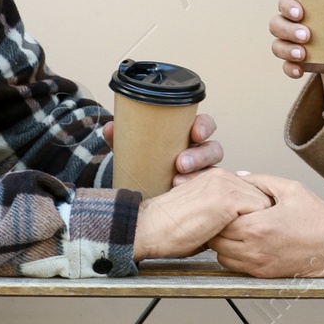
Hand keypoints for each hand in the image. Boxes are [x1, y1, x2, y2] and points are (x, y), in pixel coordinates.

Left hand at [104, 113, 223, 183]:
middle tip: (180, 163)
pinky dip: (195, 194)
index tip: (195, 134)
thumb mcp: (133, 146)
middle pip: (213, 149)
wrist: (140, 185)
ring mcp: (201, 173)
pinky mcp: (199, 192)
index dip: (205, 127)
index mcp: (188, 134)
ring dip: (198, 176)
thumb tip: (110, 128)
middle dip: (201, 155)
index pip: (205, 125)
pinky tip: (181, 198)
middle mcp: (199, 153)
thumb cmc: (144, 158)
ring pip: (212, 172)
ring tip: (177, 182)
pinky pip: (206, 193)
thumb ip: (121, 136)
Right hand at [132, 168, 271, 260]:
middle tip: (260, 235)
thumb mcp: (201, 214)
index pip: (251, 191)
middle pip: (261, 195)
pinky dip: (256, 227)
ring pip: (263, 203)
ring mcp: (226, 185)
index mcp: (215, 178)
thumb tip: (241, 227)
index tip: (256, 226)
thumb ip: (221, 213)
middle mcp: (222, 176)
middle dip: (262, 216)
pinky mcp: (228, 199)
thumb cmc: (169, 229)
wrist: (149, 229)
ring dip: (261, 222)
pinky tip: (247, 238)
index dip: (255, 211)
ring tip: (254, 238)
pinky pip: (258, 213)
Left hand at [208, 173, 323, 277]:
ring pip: (221, 256)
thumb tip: (239, 177)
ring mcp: (258, 264)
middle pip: (216, 239)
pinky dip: (232, 256)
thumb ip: (260, 181)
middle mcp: (254, 249)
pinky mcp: (263, 274)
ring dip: (222, 242)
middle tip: (226, 214)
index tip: (225, 201)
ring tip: (235, 228)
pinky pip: (234, 267)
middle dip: (218, 225)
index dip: (220, 208)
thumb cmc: (318, 219)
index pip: (221, 219)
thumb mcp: (291, 189)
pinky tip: (244, 242)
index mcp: (259, 226)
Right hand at [269, 0, 323, 108]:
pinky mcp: (292, 61)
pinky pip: (285, 66)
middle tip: (307, 35)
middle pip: (277, 23)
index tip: (301, 12)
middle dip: (289, 29)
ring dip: (287, 50)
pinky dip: (290, 69)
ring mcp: (288, 43)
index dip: (288, 6)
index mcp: (301, 5)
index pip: (286, 2)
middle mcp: (289, 23)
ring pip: (277, 45)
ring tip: (303, 54)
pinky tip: (300, 71)